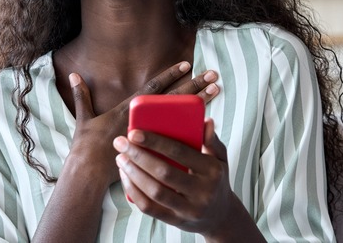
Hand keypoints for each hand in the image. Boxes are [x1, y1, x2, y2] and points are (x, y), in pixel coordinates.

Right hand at [66, 62, 219, 186]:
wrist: (89, 174)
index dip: (170, 75)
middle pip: (174, 99)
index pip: (153, 88)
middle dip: (194, 85)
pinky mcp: (155, 150)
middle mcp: (144, 120)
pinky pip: (179, 139)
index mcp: (128, 109)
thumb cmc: (87, 146)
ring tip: (216, 90)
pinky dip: (193, 131)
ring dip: (200, 103)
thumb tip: (73, 74)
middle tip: (213, 73)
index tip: (187, 63)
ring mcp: (151, 135)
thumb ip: (81, 95)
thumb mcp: (84, 118)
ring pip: (182, 116)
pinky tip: (209, 122)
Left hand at [114, 118, 234, 236]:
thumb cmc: (216, 180)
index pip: (180, 152)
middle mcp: (202, 192)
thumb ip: (212, 140)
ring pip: (155, 192)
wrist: (221, 216)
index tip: (134, 133)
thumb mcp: (220, 159)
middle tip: (121, 143)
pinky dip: (134, 192)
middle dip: (138, 156)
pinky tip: (126, 177)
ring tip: (121, 158)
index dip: (155, 142)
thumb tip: (206, 121)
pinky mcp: (176, 221)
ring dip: (133, 173)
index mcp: (212, 170)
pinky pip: (150, 208)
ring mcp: (189, 209)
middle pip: (164, 172)